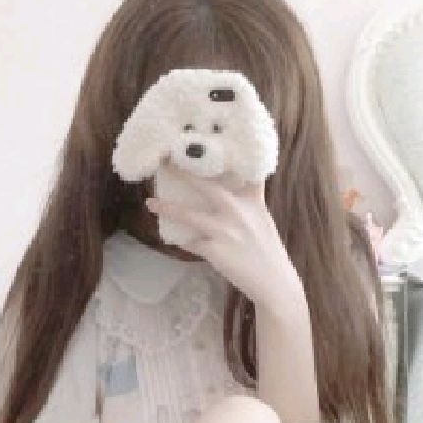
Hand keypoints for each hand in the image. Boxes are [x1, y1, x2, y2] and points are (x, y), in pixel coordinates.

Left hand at [145, 163, 303, 313]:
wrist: (272, 281)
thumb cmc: (266, 250)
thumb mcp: (262, 218)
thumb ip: (249, 199)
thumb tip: (234, 184)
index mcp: (252, 201)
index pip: (241, 171)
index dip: (223, 154)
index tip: (200, 141)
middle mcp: (238, 211)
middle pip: (207, 186)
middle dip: (184, 173)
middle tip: (165, 162)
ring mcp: (225, 231)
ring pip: (189, 215)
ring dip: (167, 208)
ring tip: (150, 203)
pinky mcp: (215, 251)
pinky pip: (190, 242)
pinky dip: (182, 240)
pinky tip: (174, 239)